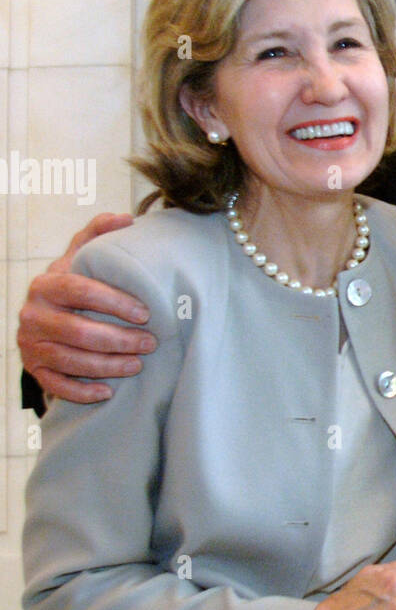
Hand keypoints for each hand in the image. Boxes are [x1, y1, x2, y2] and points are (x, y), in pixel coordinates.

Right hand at [18, 213, 155, 402]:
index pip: (80, 290)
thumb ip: (98, 234)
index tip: (145, 312)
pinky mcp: (33, 369)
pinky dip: (83, 391)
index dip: (114, 302)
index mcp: (46, 284)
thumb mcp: (79, 257)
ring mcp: (30, 344)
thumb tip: (126, 218)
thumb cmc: (72, 286)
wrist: (43, 317)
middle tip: (150, 342)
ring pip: (71, 360)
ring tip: (138, 364)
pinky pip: (57, 385)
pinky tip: (108, 391)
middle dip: (119, 339)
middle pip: (78, 331)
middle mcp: (32, 314)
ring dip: (108, 365)